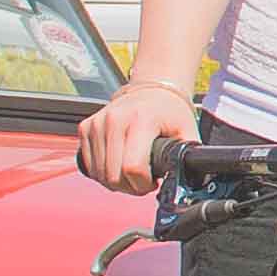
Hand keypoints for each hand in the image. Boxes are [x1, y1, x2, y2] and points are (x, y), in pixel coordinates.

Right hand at [74, 75, 198, 191]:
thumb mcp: (187, 132)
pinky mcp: (86, 127)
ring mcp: (98, 123)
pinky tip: (119, 164)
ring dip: (116, 181)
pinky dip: (103, 172)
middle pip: (113, 176)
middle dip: (130, 186)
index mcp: (141, 120)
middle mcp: (115, 119)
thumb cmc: (170, 112)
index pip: (132, 168)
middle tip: (144, 179)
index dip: (143, 184)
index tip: (153, 181)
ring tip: (132, 170)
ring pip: (99, 174)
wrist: (152, 89)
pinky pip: (89, 165)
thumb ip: (188, 157)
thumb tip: (189, 180)